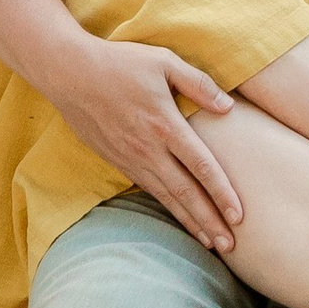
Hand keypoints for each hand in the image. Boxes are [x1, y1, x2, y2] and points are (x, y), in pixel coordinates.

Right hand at [52, 40, 244, 253]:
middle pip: (185, 193)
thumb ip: (198, 84)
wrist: (69, 73)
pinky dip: (167, 208)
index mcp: (165, 124)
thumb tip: (228, 107)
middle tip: (230, 245)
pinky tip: (180, 218)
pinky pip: (148, 190)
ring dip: (189, 222)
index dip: (222, 193)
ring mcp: (131, 158)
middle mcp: (149, 149)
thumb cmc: (120, 63)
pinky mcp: (117, 161)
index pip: (201, 166)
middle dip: (209, 221)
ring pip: (166, 198)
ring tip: (210, 242)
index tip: (239, 216)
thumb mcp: (163, 62)